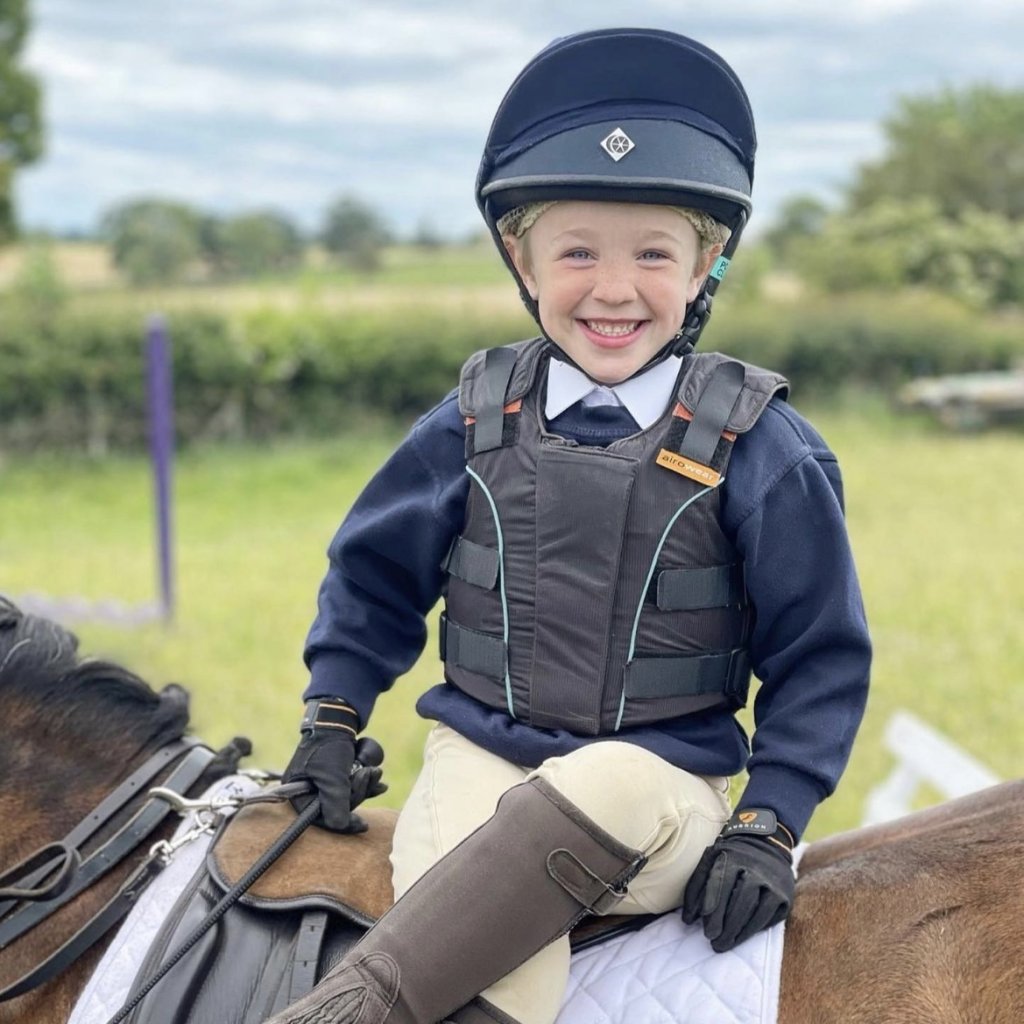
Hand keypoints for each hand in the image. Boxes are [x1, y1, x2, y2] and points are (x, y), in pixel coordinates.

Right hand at [282, 700, 386, 832]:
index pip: (321, 819)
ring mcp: (324, 784)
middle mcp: (309, 792)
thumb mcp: (332, 776)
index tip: (363, 825)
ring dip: (366, 784)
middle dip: (359, 791)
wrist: (337, 721)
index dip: (344, 823)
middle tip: (367, 773)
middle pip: (339, 807)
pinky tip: (377, 778)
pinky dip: (367, 782)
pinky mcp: (337, 775)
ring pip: (350, 796)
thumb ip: (335, 801)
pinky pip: (354, 787)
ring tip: (374, 770)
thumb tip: (340, 826)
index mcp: (299, 795)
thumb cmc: (328, 747)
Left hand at [681, 808, 793, 952]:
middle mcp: (756, 869)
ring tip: (726, 944)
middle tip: (715, 943)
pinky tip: (743, 937)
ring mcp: (774, 882)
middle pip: (741, 901)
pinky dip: (756, 929)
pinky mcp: (785, 895)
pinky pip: (771, 916)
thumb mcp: (710, 859)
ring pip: (758, 911)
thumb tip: (688, 919)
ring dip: (741, 933)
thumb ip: (697, 885)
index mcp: (734, 857)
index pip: (723, 885)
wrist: (766, 843)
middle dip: (727, 926)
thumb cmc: (731, 856)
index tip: (707, 932)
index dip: (715, 910)